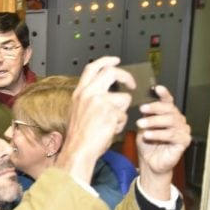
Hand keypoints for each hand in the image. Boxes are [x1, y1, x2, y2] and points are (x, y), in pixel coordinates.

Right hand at [55, 57, 133, 183]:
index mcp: (80, 92)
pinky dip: (121, 123)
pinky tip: (111, 130)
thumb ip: (90, 98)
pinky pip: (124, 114)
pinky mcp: (110, 112)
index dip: (106, 60)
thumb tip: (106, 91)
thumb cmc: (79, 135)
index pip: (93, 68)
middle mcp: (88, 93)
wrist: (78, 150)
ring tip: (112, 122)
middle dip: (126, 76)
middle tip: (131, 83)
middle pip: (111, 72)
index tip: (116, 60)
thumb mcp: (78, 110)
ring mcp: (100, 101)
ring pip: (124, 97)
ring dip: (122, 111)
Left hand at [136, 86, 190, 197]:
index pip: (168, 101)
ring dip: (154, 122)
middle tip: (142, 109)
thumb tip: (142, 104)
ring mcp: (182, 130)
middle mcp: (178, 120)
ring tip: (141, 125)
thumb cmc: (147, 145)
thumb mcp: (143, 127)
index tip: (157, 88)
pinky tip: (148, 135)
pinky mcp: (184, 141)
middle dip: (154, 108)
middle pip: (169, 109)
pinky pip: (172, 135)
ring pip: (170, 121)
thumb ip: (146, 116)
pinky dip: (159, 134)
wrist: (150, 163)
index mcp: (168, 114)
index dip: (164, 94)